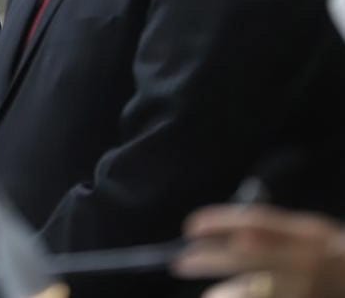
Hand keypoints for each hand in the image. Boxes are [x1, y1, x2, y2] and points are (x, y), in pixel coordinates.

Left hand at [175, 205, 344, 297]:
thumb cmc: (329, 253)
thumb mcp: (308, 233)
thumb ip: (274, 231)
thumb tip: (228, 234)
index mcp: (305, 233)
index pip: (256, 221)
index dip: (219, 221)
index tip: (190, 228)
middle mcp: (304, 260)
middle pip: (247, 254)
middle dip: (209, 258)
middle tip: (181, 262)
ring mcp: (304, 288)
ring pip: (255, 291)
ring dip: (226, 293)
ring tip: (209, 296)